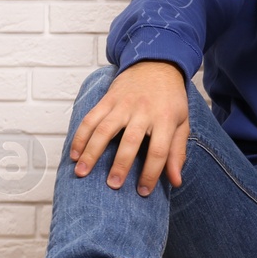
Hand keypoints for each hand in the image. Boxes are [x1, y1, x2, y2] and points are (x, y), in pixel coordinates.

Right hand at [70, 61, 190, 194]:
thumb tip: (176, 182)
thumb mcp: (182, 122)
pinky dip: (80, 136)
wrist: (157, 65)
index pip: (159, 150)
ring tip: (81, 172)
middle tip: (112, 186)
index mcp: (166, 119)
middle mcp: (144, 111)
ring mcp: (123, 104)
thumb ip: (178, 152)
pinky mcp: (107, 99)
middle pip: (130, 141)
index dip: (151, 173)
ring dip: (91, 151)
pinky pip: (90, 118)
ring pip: (104, 129)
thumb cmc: (171, 99)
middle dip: (120, 164)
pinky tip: (74, 153)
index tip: (143, 192)